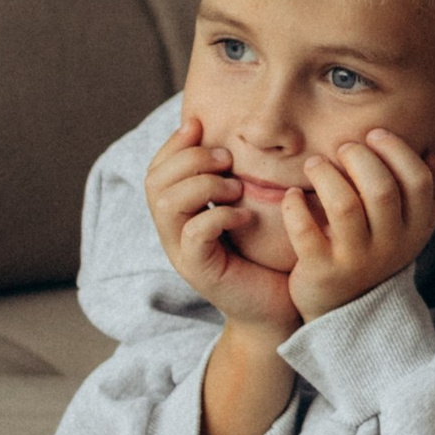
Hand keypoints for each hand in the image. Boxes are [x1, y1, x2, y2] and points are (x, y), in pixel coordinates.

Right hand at [145, 114, 299, 333]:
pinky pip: (193, 234)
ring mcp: (182, 252)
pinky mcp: (199, 271)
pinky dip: (219, 216)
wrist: (279, 308)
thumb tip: (238, 136)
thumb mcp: (251, 207)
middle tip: (228, 160)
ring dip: (202, 185)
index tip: (200, 125)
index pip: (157, 169)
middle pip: (154, 182)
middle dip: (190, 159)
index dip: (173, 144)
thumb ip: (237, 177)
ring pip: (166, 204)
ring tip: (236, 188)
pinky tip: (245, 216)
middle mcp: (173, 231)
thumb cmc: (268, 256)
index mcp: (181, 213)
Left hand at [284, 130, 434, 320]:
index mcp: (417, 229)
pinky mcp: (322, 271)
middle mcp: (391, 245)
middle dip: (360, 158)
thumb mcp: (409, 229)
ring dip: (327, 175)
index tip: (374, 133)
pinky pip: (306, 233)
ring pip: (344, 206)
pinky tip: (292, 195)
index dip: (397, 150)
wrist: (345, 308)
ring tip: (315, 163)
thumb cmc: (375, 252)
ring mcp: (357, 260)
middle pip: (381, 189)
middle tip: (343, 147)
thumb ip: (426, 195)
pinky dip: (295, 207)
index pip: (418, 180)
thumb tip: (431, 154)